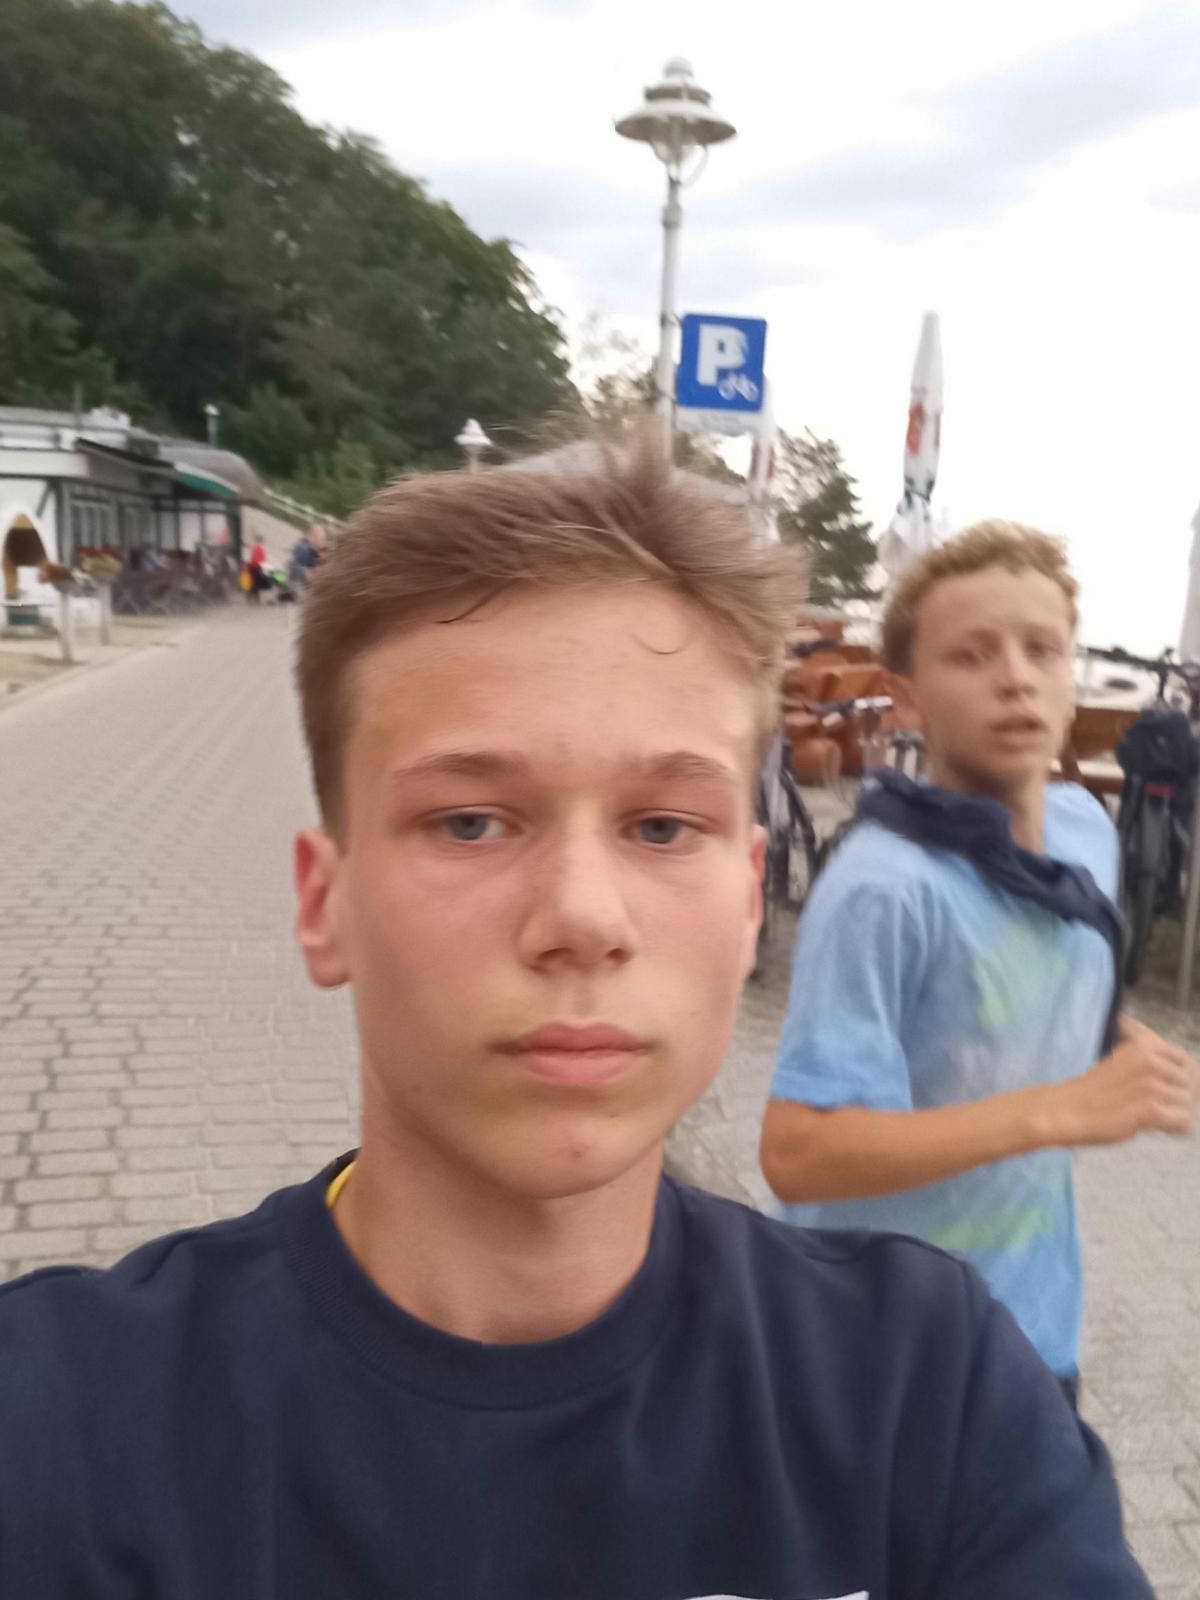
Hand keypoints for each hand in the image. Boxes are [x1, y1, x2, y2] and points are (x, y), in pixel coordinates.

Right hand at [1046, 1017, 1198, 1146]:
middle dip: (1179, 1098)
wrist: (1064, 1110)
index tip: (1167, 1088)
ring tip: (1156, 1120)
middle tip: (1159, 1109)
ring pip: (1188, 1104)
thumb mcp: (1120, 1062)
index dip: (1178, 1076)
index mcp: (1142, 1047)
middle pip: (1189, 1083)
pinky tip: (1159, 1129)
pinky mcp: (1150, 1110)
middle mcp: (1151, 1062)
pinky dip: (1174, 1129)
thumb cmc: (1090, 1091)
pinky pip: (1183, 1121)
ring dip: (1176, 1114)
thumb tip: (1184, 1070)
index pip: (1183, 1059)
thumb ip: (1148, 1063)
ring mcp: (1151, 1086)